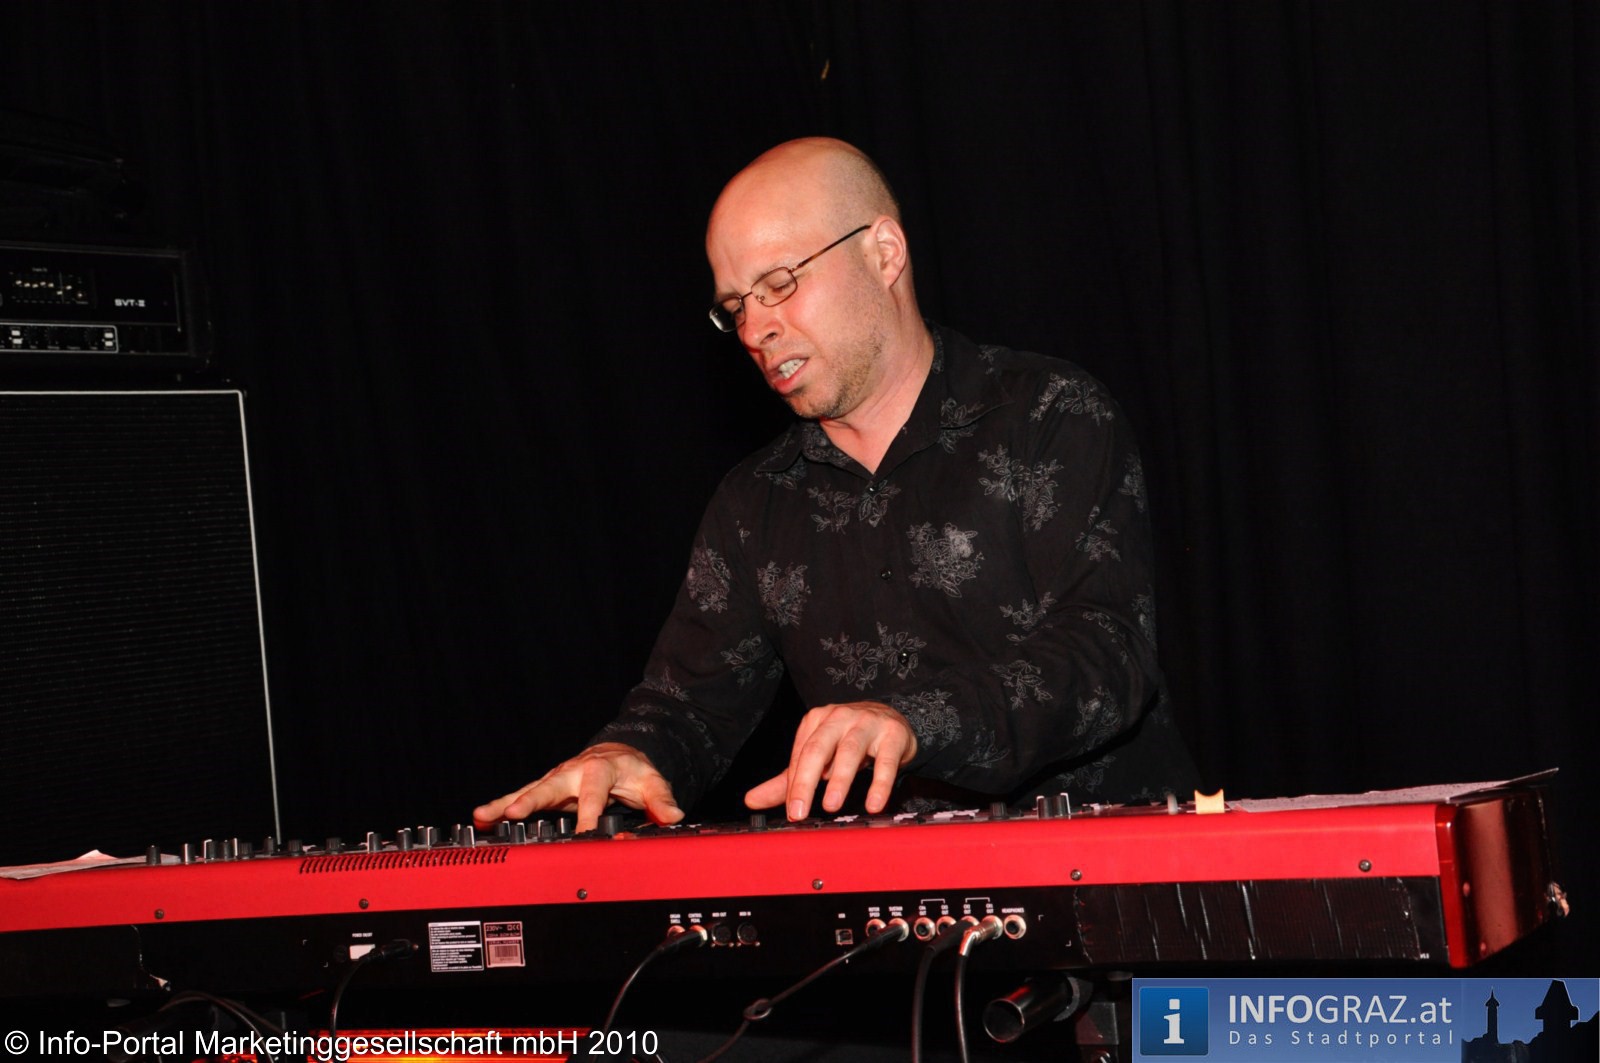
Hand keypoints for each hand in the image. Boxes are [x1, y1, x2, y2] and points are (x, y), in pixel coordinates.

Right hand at [473, 742, 683, 833]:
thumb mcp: (651, 781)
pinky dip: (501, 807)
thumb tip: (673, 815)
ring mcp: (557, 780)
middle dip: (531, 800)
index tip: (584, 833)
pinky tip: (481, 819)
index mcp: (599, 769)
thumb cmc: (632, 771)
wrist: (619, 755)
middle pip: (550, 785)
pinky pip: (522, 798)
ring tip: (482, 815)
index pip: (594, 793)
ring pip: (528, 791)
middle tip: (513, 812)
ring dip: (505, 804)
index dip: (589, 813)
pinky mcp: (546, 789)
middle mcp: (572, 772)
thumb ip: (661, 799)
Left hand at [744, 701, 916, 820]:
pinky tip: (874, 804)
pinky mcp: (893, 734)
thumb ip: (787, 779)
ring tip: (830, 806)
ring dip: (839, 780)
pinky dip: (880, 783)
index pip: (800, 755)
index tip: (791, 812)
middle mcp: (838, 717)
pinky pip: (886, 761)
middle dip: (805, 781)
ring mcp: (866, 723)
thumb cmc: (849, 739)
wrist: (893, 719)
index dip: (794, 785)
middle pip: (817, 749)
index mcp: (815, 721)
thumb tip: (752, 801)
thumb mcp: (819, 755)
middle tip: (798, 812)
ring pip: (850, 751)